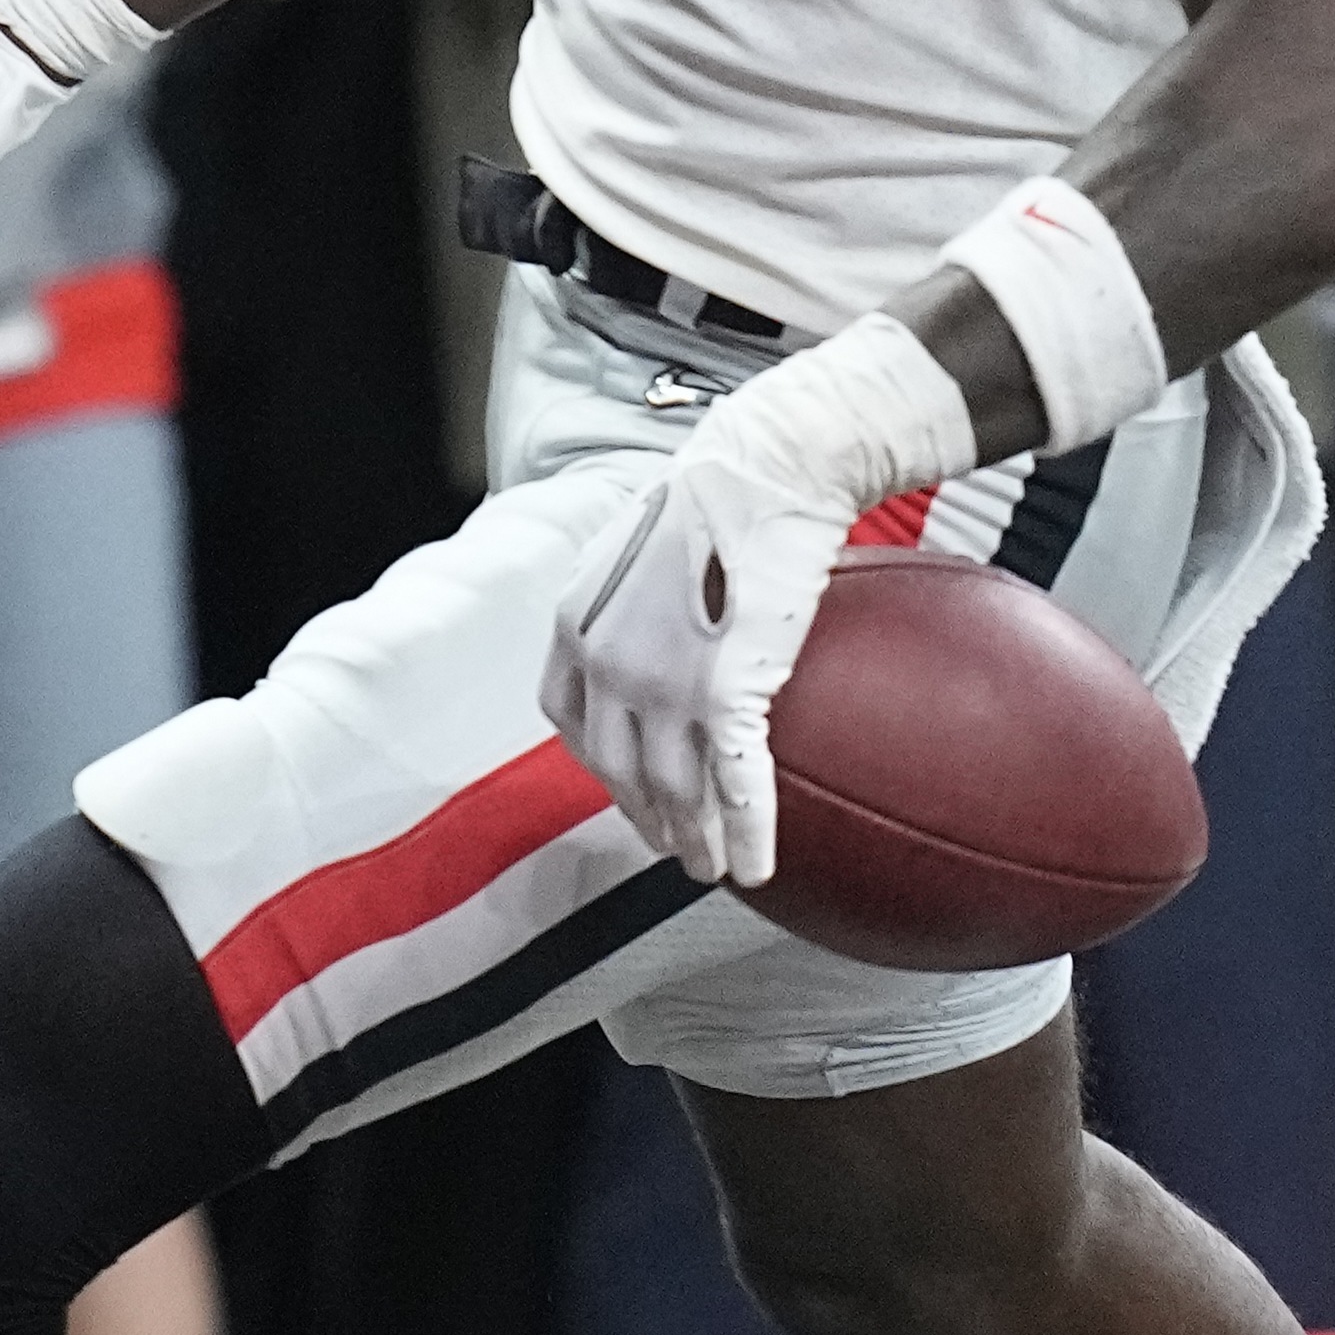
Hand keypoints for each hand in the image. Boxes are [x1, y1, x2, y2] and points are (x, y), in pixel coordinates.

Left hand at [543, 403, 855, 892]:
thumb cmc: (722, 491)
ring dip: (694, 840)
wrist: (766, 466)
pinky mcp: (724, 693)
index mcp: (576, 622)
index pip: (568, 717)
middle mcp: (605, 661)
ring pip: (673, 790)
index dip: (596, 763)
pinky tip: (758, 867)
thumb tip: (655, 616)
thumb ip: (632, 594)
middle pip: (615, 769)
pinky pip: (734, 783)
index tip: (625, 784)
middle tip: (672, 845)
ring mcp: (662, 682)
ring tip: (714, 867)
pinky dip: (746, 834)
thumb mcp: (643, 541)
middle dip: (644, 816)